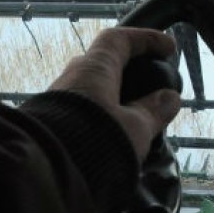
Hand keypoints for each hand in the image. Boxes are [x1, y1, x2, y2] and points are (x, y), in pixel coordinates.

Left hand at [49, 27, 181, 161]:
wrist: (43, 173)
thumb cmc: (94, 140)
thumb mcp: (135, 127)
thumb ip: (154, 111)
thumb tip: (170, 98)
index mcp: (94, 69)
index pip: (119, 39)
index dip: (145, 39)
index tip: (167, 47)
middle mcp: (72, 77)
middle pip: (103, 62)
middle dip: (128, 68)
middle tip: (148, 81)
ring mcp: (57, 99)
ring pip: (91, 87)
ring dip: (114, 94)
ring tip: (134, 115)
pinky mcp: (49, 122)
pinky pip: (81, 108)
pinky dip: (102, 112)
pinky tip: (113, 131)